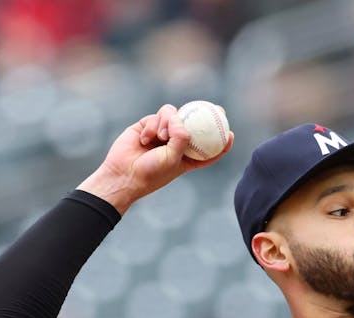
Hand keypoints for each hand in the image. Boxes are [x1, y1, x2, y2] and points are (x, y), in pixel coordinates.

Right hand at [78, 103, 234, 214]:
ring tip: (160, 137)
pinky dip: (154, 124)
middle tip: (218, 109)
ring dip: (168, 122)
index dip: (219, 143)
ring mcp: (162, 133)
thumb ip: (181, 138)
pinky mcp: (148, 125)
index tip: (230, 134)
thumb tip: (182, 120)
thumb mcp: (173, 159)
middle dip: (206, 116)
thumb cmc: (151, 173)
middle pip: (194, 126)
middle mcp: (176, 144)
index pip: (207, 150)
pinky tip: (146, 138)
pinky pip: (158, 115)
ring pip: (174, 115)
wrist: (123, 174)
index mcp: (186, 159)